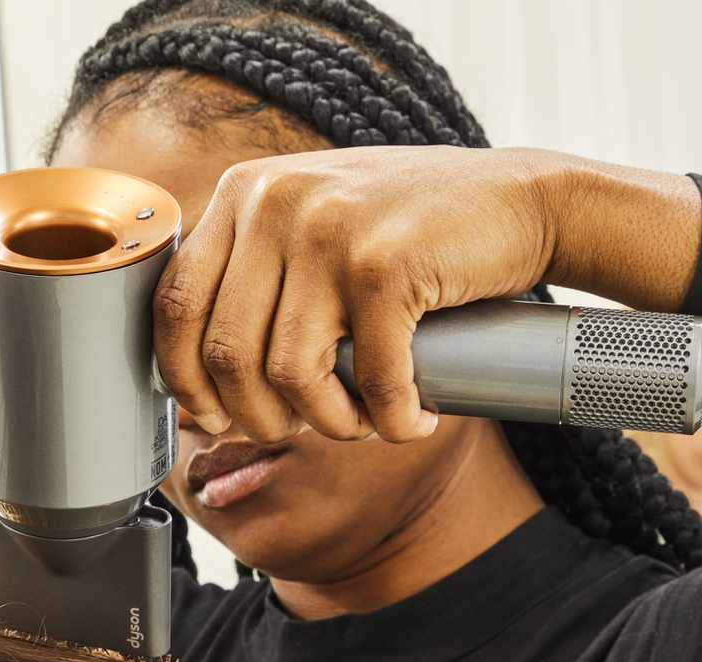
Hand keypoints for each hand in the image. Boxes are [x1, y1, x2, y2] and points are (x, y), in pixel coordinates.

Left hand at [154, 145, 559, 442]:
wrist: (526, 201)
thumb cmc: (414, 233)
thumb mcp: (313, 225)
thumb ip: (255, 271)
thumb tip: (196, 376)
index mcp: (244, 192)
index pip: (175, 303)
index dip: (183, 378)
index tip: (211, 417)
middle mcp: (275, 202)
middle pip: (225, 351)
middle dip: (256, 416)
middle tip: (296, 428)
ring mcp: (330, 229)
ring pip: (287, 374)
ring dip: (326, 423)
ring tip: (361, 422)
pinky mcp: (385, 265)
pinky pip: (368, 378)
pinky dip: (391, 419)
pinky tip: (412, 419)